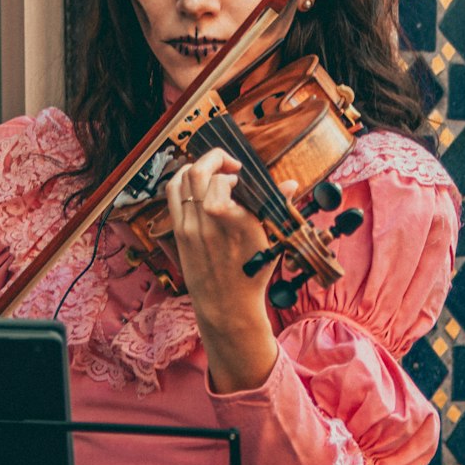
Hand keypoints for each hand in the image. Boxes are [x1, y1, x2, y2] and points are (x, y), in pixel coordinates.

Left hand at [166, 148, 282, 392]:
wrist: (227, 306)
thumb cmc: (252, 273)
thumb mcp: (270, 241)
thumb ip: (276, 206)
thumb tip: (291, 184)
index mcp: (236, 224)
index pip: (221, 182)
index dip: (231, 173)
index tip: (241, 179)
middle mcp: (208, 224)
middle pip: (198, 173)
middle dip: (214, 159)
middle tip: (228, 166)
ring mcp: (189, 228)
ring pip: (181, 180)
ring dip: (197, 167)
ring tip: (212, 172)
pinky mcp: (178, 233)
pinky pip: (173, 195)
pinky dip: (183, 180)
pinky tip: (197, 185)